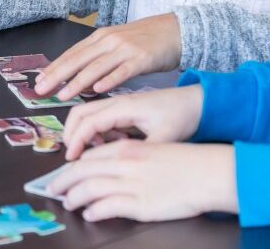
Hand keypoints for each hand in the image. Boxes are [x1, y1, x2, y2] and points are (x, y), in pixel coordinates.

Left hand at [35, 13, 181, 99]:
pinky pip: (123, 71)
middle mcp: (109, 41)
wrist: (178, 30)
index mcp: (101, 37)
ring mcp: (125, 49)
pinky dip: (109, 80)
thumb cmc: (147, 41)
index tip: (38, 81)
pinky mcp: (142, 58)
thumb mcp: (118, 46)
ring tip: (62, 94)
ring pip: (96, 67)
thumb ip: (100, 61)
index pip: (71, 54)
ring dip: (77, 82)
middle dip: (57, 75)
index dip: (54, 67)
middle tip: (40, 90)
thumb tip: (81, 82)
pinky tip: (97, 90)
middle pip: (78, 59)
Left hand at [47, 141, 237, 220]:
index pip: (89, 157)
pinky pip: (108, 208)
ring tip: (68, 203)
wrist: (210, 173)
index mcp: (127, 148)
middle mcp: (125, 164)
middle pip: (81, 171)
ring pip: (89, 189)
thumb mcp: (151, 150)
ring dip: (73, 197)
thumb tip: (106, 168)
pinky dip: (94, 211)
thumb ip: (127, 157)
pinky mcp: (141, 204)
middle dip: (62, 181)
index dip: (72, 167)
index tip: (64, 174)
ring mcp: (132, 184)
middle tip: (52, 189)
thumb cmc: (185, 162)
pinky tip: (90, 215)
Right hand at [63, 85, 203, 160]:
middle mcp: (117, 102)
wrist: (198, 103)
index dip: (76, 141)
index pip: (88, 122)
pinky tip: (116, 144)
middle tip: (74, 156)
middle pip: (80, 113)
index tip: (72, 159)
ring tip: (100, 151)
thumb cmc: (182, 116)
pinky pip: (101, 119)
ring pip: (88, 115)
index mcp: (123, 106)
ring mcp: (119, 104)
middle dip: (71, 134)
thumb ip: (140, 153)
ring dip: (85, 133)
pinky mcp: (124, 109)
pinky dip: (98, 132)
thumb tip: (120, 168)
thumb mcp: (164, 138)